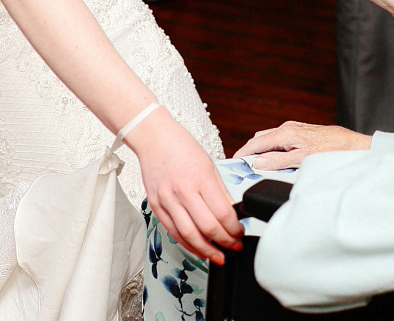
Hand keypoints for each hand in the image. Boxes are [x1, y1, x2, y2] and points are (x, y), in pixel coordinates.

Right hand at [124, 108, 243, 263]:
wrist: (153, 138)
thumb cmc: (181, 146)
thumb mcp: (209, 164)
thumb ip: (220, 191)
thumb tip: (232, 212)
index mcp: (200, 178)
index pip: (222, 213)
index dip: (234, 229)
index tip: (240, 233)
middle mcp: (183, 191)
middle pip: (208, 227)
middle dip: (225, 242)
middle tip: (234, 246)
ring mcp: (168, 199)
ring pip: (189, 235)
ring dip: (206, 250)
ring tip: (218, 256)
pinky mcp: (156, 205)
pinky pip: (173, 231)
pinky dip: (187, 244)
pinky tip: (198, 248)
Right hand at [233, 121, 371, 169]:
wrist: (353, 145)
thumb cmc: (331, 151)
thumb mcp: (302, 160)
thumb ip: (278, 162)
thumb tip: (258, 162)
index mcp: (285, 133)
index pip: (256, 143)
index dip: (243, 153)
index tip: (234, 162)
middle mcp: (288, 127)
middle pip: (260, 138)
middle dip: (250, 151)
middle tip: (243, 166)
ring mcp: (295, 128)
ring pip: (270, 138)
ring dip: (262, 149)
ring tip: (258, 165)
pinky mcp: (301, 132)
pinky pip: (280, 139)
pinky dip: (272, 148)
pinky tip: (276, 159)